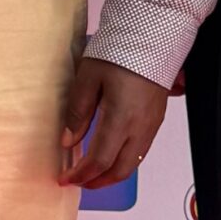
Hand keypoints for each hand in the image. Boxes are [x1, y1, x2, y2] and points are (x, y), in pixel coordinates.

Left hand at [61, 56, 167, 187]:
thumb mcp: (89, 77)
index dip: (81, 175)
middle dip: (97, 182)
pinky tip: (111, 155)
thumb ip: (78, 112)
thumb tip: (68, 141)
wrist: (152, 37)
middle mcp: (140, 128)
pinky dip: (124, 161)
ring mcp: (151, 126)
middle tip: (77, 182)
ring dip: (111, 174)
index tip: (64, 178)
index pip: (100, 160)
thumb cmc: (118, 52)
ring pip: (133, 164)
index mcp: (121, 119)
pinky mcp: (156, 120)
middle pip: (119, 170)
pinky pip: (141, 151)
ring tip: (92, 174)